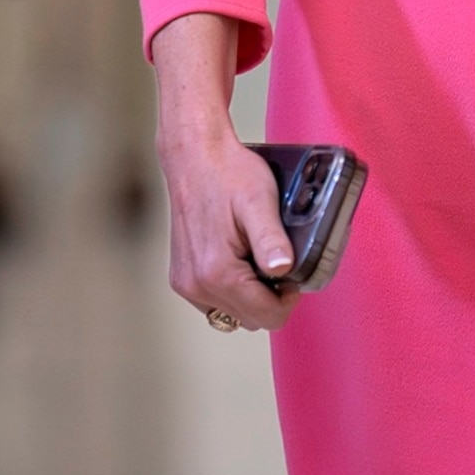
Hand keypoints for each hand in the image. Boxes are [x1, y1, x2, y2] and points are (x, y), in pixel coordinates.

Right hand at [150, 12, 302, 333]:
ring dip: (251, 294)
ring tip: (256, 255)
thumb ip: (271, 239)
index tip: (292, 270)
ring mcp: (187, 283)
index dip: (289, 297)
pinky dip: (233, 288)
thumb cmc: (228, 174)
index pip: (267, 316)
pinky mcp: (182, 277)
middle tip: (276, 258)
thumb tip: (283, 269)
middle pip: (251, 318)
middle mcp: (197, 285)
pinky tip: (239, 257)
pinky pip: (216, 301)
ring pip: (234, 312)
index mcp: (218, 272)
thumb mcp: (259, 201)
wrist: (194, 155)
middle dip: (270, 297)